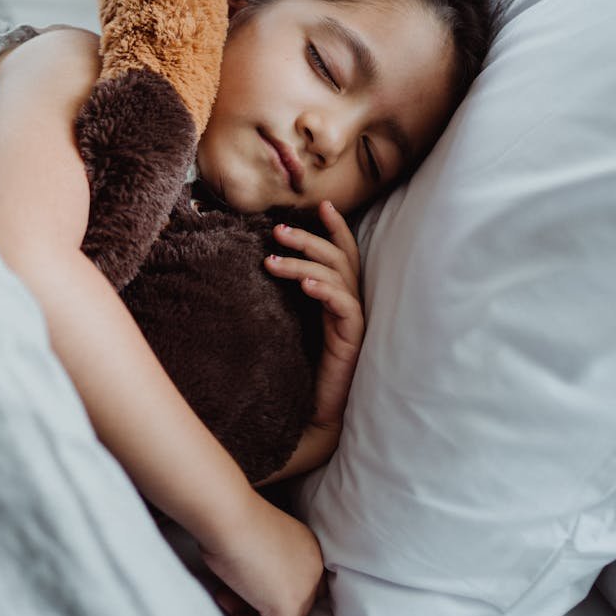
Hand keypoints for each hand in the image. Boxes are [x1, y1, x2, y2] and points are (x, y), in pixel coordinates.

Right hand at [199, 496, 323, 615]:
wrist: (228, 516)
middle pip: (296, 604)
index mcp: (309, 548)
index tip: (246, 581)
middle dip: (261, 602)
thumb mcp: (258, 540)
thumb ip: (266, 563)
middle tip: (231, 592)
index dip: (273, 588)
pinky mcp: (287, 608)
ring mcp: (303, 589)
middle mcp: (313, 568)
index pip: (303, 583)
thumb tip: (250, 585)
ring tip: (226, 598)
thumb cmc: (233, 519)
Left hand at [265, 200, 362, 430]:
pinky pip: (345, 307)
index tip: (320, 204)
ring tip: (272, 262)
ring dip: (304, 263)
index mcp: (337, 296)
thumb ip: (288, 294)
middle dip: (309, 239)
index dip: (334, 228)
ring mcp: (353, 321)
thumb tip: (262, 263)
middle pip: (338, 258)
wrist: (314, 410)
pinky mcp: (352, 340)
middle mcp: (349, 303)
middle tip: (276, 230)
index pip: (341, 253)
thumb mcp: (291, 322)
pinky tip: (306, 286)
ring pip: (337, 277)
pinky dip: (326, 291)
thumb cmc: (302, 366)